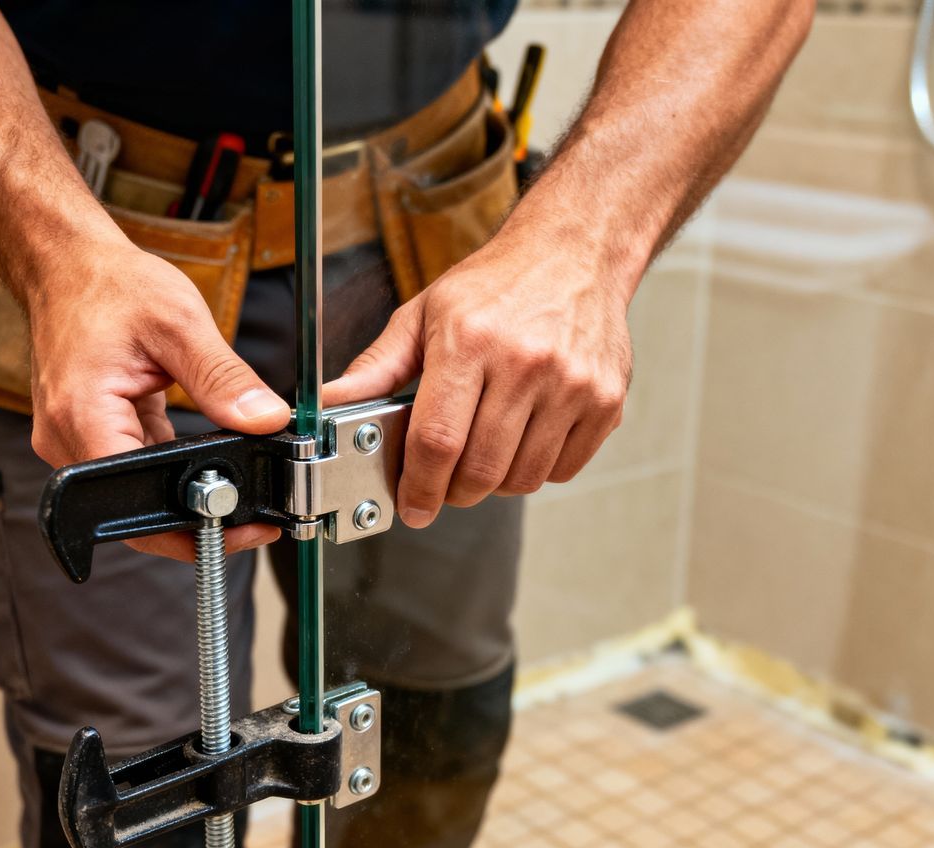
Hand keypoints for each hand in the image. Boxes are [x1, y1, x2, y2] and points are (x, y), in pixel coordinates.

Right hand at [27, 237, 291, 560]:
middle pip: (137, 513)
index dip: (194, 525)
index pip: (138, 504)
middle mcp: (67, 439)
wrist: (67, 263)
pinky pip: (135, 467)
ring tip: (237, 477)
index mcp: (82, 416)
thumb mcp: (179, 323)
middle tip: (253, 513)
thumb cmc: (108, 284)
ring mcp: (74, 441)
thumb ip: (224, 379)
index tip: (242, 525)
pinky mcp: (88, 434)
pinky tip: (204, 449)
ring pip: (138, 494)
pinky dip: (170, 466)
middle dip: (198, 518)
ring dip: (186, 492)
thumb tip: (266, 421)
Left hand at [322, 225, 633, 527]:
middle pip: (480, 470)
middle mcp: (526, 362)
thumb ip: (377, 367)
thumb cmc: (496, 285)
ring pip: (522, 479)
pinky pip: (562, 471)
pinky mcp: (606, 402)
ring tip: (485, 450)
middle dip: (453, 492)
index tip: (412, 507)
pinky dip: (537, 469)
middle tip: (445, 483)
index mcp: (471, 340)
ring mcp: (573, 384)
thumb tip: (328, 404)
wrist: (576, 254)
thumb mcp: (424, 314)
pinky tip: (525, 437)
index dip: (419, 487)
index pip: (437, 440)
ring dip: (495, 483)